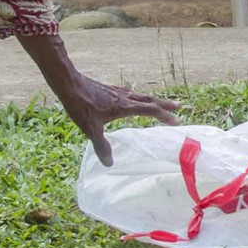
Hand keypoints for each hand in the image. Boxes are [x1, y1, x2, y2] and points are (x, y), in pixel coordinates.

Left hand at [23, 35, 179, 162]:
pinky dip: (137, 96)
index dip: (163, 115)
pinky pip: (129, 93)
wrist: (68, 84)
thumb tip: (110, 163)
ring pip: (140, 95)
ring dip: (152, 100)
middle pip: (149, 100)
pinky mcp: (109, 89)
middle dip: (164, 105)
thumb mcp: (90, 128)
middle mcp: (124, 97)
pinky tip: (132, 97)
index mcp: (124, 107)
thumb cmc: (80, 105)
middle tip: (178, 107)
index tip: (176, 121)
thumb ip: (101, 146)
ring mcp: (117, 92)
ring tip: (159, 103)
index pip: (149, 110)